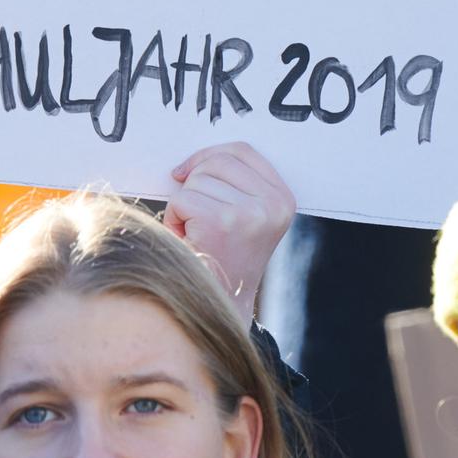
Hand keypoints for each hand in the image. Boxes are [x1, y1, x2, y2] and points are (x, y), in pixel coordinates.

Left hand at [164, 142, 295, 318]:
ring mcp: (249, 213)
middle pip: (217, 162)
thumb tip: (190, 161)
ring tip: (196, 234)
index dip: (209, 156)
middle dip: (196, 183)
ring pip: (197, 180)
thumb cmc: (224, 259)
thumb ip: (234, 183)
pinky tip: (188, 240)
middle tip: (197, 217)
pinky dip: (175, 218)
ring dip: (185, 205)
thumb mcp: (246, 215)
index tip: (189, 172)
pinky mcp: (221, 222)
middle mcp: (273, 205)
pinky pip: (182, 199)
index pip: (242, 151)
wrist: (220, 307)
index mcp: (283, 199)